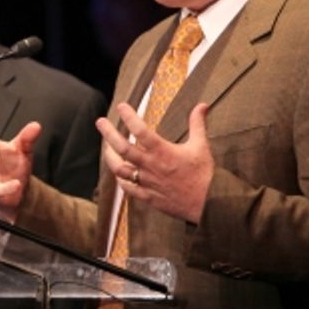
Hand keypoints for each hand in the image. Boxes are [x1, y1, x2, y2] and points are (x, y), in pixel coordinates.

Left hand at [98, 102, 213, 223]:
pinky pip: (127, 187)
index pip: (141, 130)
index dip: (129, 116)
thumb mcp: (202, 146)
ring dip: (109, 157)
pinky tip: (117, 172)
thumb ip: (197, 124)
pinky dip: (119, 178)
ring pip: (119, 169)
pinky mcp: (147, 196)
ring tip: (106, 147)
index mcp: (164, 152)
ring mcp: (147, 182)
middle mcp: (151, 166)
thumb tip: (202, 104)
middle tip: (100, 122)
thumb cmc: (204, 174)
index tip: (121, 106)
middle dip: (108, 134)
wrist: (208, 204)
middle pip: (122, 148)